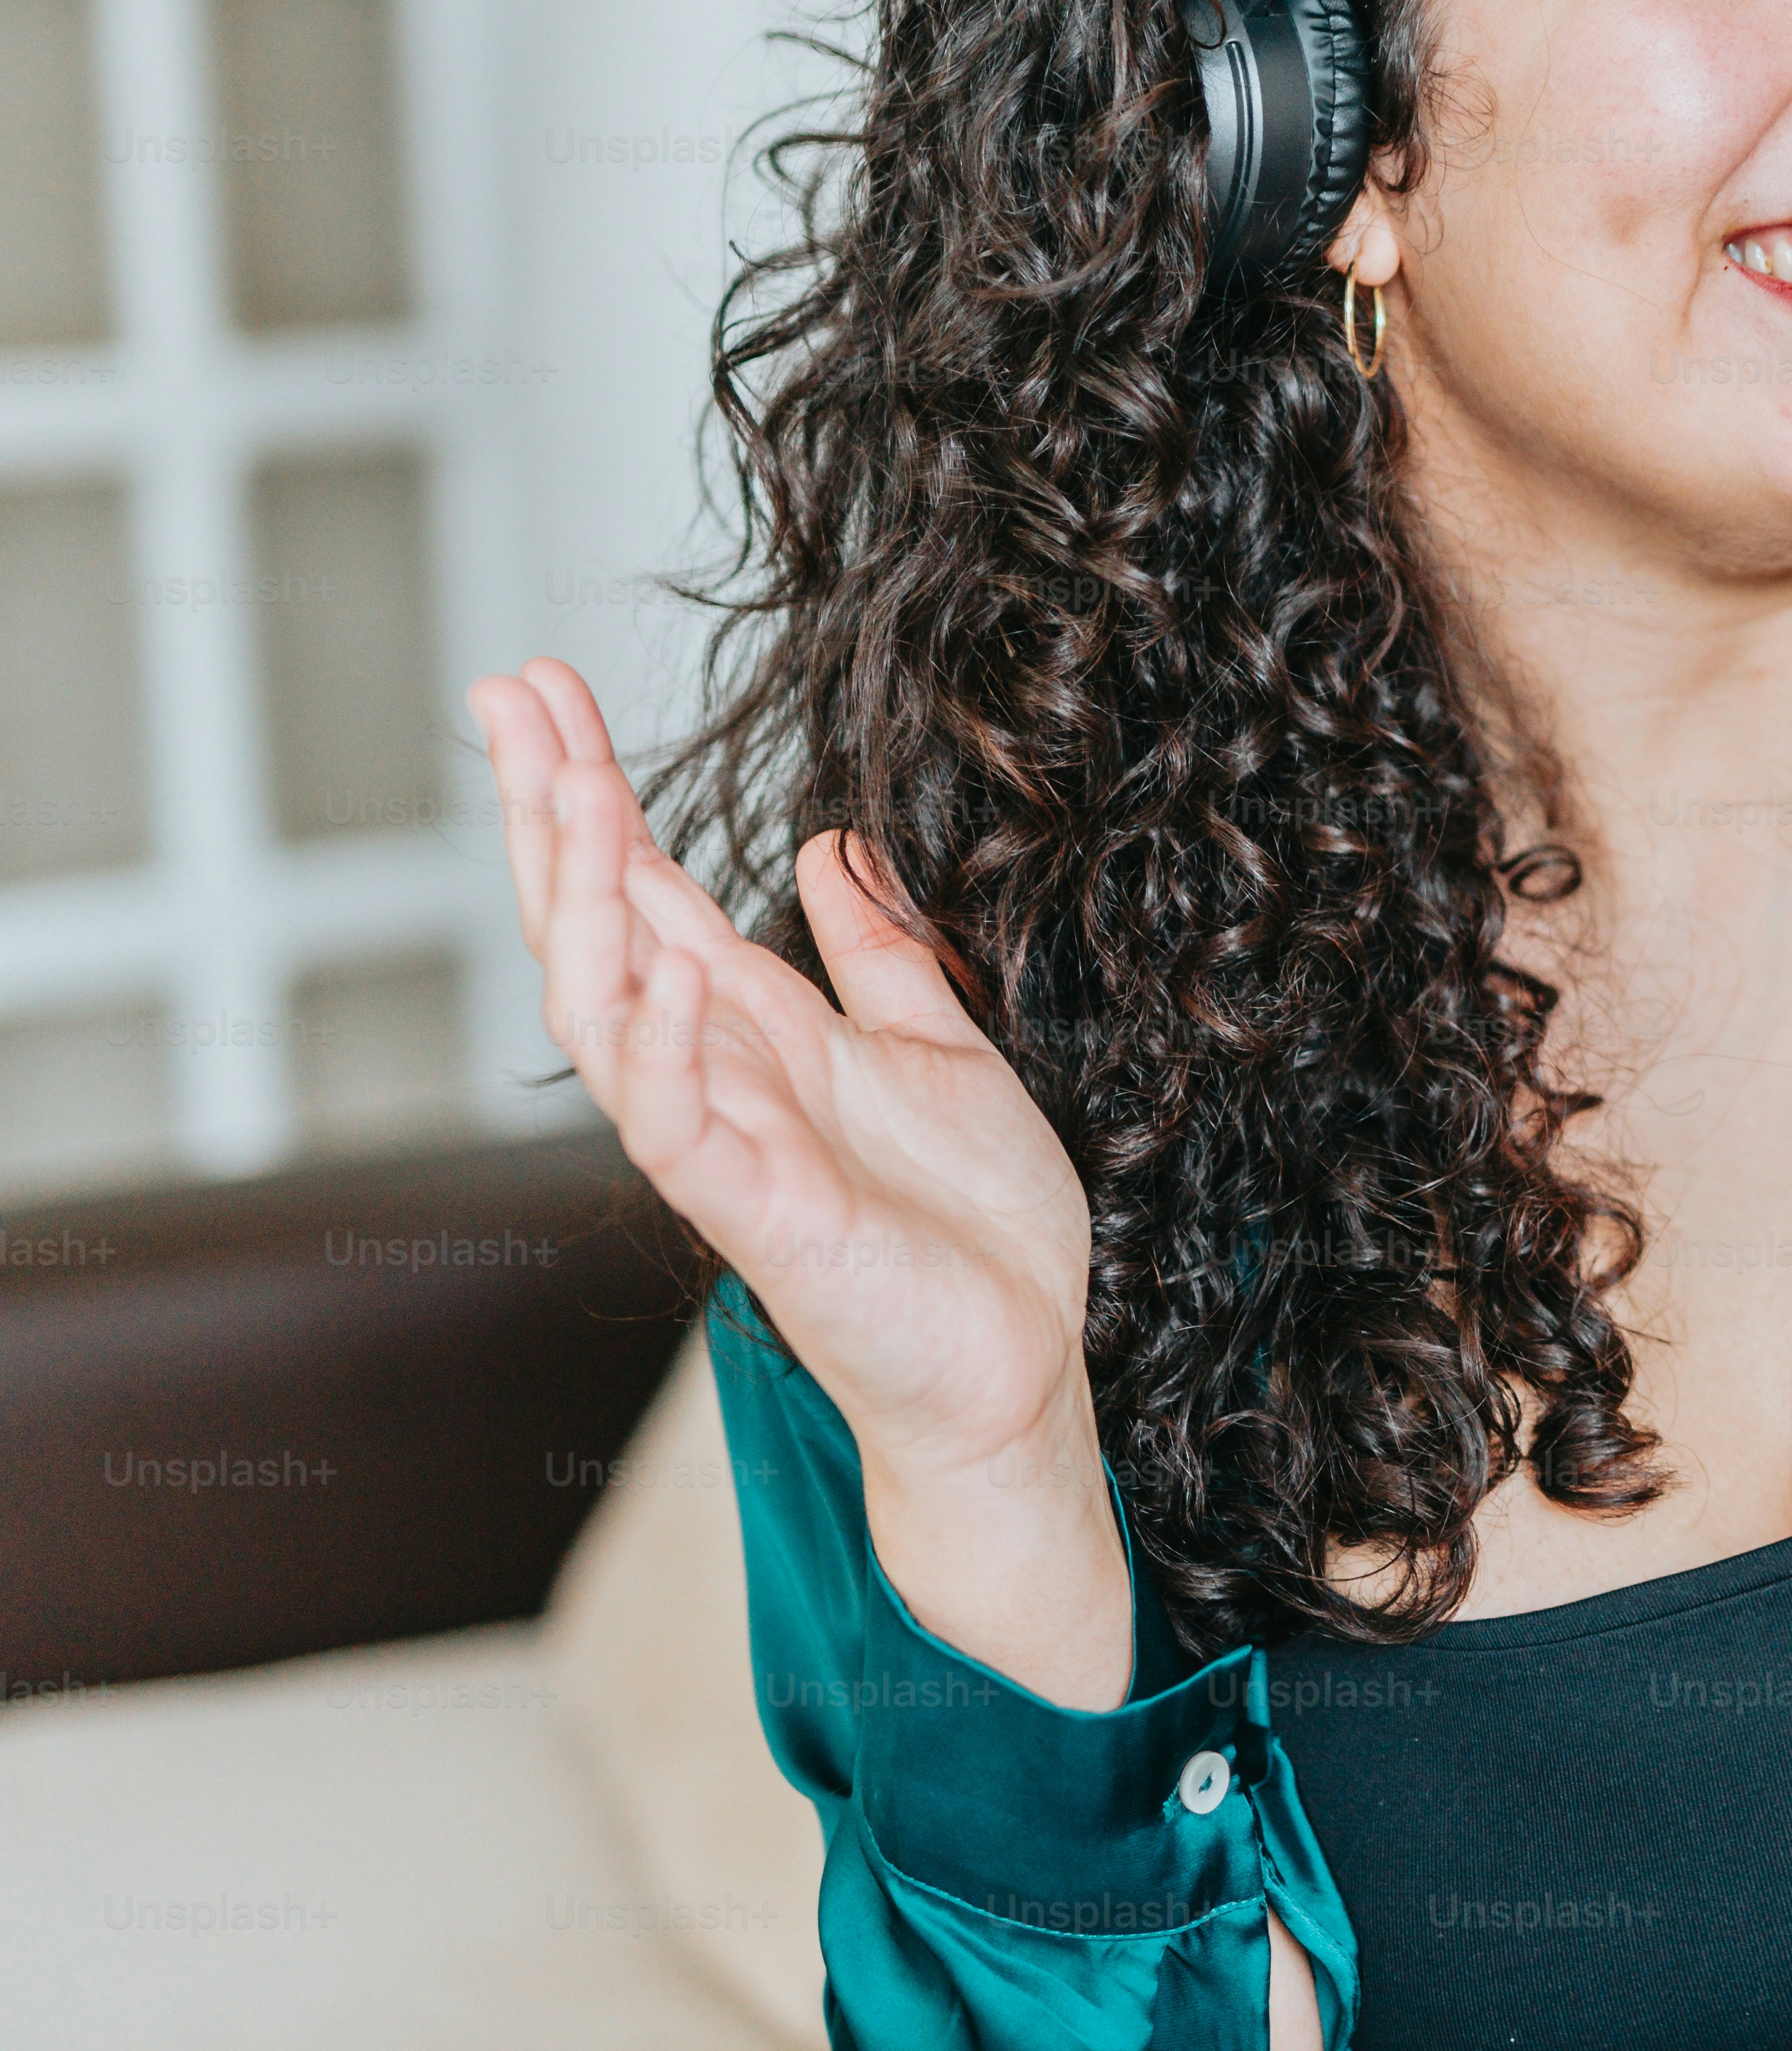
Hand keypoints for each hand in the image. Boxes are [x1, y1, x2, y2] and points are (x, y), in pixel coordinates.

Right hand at [473, 660, 1125, 1702]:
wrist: (1020, 1361)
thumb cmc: (973, 1226)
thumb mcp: (939, 1047)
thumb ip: (879, 952)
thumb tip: (826, 845)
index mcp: (756, 1030)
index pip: (644, 887)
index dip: (590, 789)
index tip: (540, 689)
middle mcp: (719, 1077)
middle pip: (596, 927)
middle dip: (549, 815)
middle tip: (512, 699)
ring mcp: (728, 1148)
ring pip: (607, 1016)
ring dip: (584, 906)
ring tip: (570, 792)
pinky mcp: (762, 1219)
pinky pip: (680, 1132)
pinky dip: (669, 1052)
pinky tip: (668, 974)